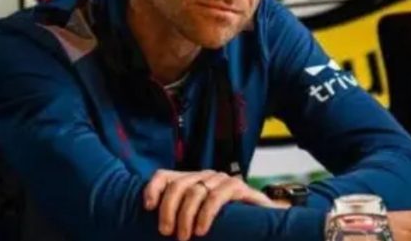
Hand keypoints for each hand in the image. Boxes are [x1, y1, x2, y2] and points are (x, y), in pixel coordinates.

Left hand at [142, 169, 279, 240]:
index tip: (147, 207)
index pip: (165, 176)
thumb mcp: (197, 222)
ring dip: (185, 216)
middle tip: (167, 233)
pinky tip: (201, 230)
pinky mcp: (238, 187)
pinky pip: (216, 197)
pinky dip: (205, 214)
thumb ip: (180, 222)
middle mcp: (205, 177)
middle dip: (168, 210)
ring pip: (194, 191)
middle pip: (177, 185)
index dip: (153, 188)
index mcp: (191, 182)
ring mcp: (221, 180)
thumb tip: (158, 229)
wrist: (263, 223)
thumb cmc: (227, 226)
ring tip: (184, 237)